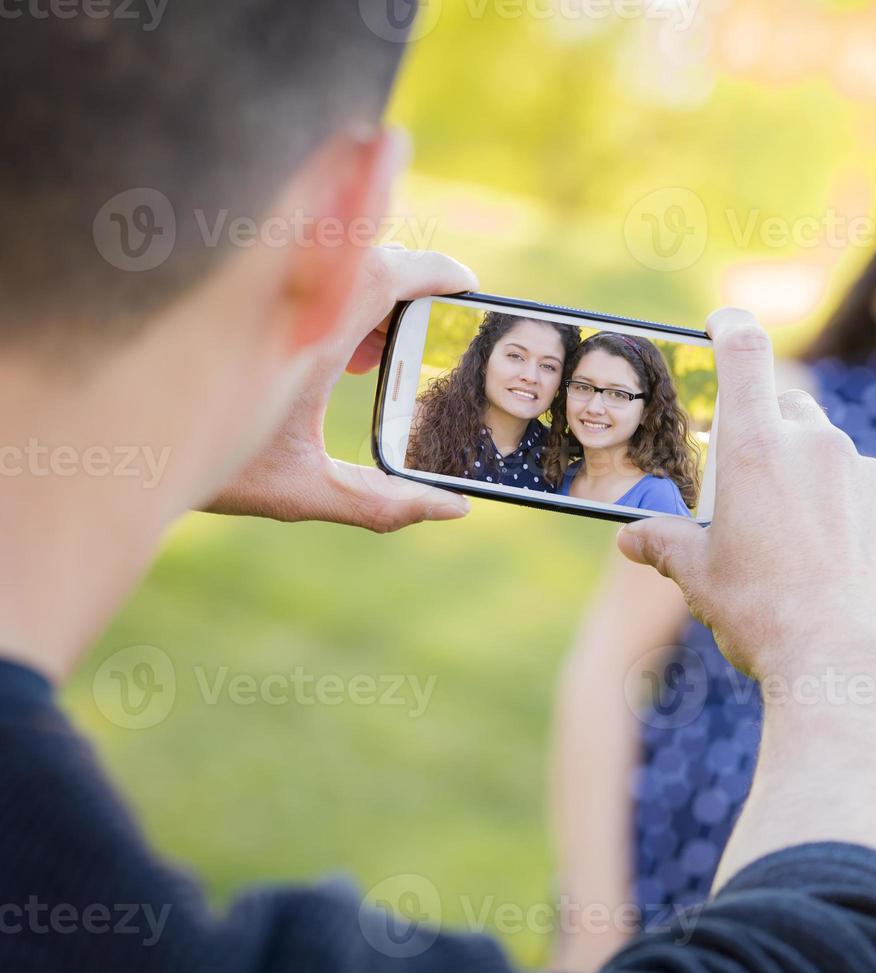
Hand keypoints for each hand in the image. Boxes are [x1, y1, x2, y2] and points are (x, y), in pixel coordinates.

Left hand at [204, 246, 476, 531]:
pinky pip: (295, 276)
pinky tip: (329, 358)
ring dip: (362, 299)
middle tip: (423, 337)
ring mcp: (256, 289)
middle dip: (404, 294)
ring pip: (329, 265)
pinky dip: (325, 303)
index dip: (440, 272)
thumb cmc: (205, 468)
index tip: (469, 286)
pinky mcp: (231, 293)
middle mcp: (284, 298)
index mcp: (312, 333)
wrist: (110, 451)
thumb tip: (453, 510)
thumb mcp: (302, 490)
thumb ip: (384, 503)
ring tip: (372, 359)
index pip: (392, 272)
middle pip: (365, 264)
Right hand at [616, 307, 875, 682]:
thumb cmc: (764, 617)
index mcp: (757, 447)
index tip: (722, 322)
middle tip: (746, 482)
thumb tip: (633, 538)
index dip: (731, 325)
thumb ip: (666, 545)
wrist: (849, 666)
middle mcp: (817, 447)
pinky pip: (865, 499)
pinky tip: (831, 566)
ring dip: (808, 481)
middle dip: (766, 431)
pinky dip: (846, 516)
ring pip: (830, 458)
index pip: (746, 350)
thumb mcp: (700, 580)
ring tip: (789, 544)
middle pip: (788, 409)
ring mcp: (866, 478)